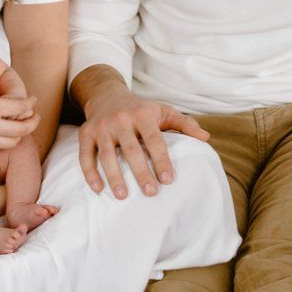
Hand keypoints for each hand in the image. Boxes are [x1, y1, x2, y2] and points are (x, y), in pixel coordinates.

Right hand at [0, 83, 38, 152]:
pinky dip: (4, 140)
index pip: (20, 107)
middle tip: (34, 115)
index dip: (30, 103)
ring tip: (20, 124)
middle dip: (32, 121)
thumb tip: (8, 106)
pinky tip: (1, 131)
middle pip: (22, 129)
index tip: (32, 99)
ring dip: (20, 133)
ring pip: (12, 142)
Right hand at [78, 88, 208, 198]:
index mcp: (142, 114)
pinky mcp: (85, 134)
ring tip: (123, 196)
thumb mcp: (164, 111)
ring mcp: (101, 127)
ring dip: (114, 177)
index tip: (168, 180)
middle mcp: (120, 119)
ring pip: (107, 155)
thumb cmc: (140, 109)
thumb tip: (206, 139)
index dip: (161, 160)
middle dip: (140, 172)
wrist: (107, 95)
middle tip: (150, 193)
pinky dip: (90, 173)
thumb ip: (185, 124)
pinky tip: (98, 189)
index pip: (154, 140)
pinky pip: (85, 156)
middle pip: (131, 150)